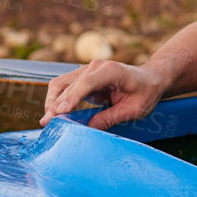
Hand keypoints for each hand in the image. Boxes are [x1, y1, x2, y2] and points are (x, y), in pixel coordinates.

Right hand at [40, 59, 164, 129]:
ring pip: (60, 84)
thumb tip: (88, 128)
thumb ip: (111, 117)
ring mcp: (87, 70)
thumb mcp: (134, 109)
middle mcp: (95, 67)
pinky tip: (54, 114)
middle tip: (47, 124)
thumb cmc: (145, 92)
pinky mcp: (82, 77)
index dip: (72, 97)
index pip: (86, 82)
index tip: (60, 112)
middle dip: (56, 105)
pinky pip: (64, 87)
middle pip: (68, 85)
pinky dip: (57, 100)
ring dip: (52, 102)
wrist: (149, 79)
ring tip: (47, 121)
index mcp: (111, 71)